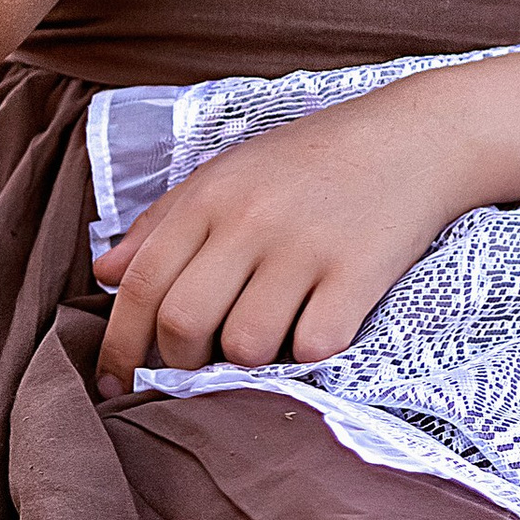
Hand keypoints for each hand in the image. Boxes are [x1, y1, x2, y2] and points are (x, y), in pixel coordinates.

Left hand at [94, 92, 473, 395]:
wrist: (415, 137)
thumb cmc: (311, 161)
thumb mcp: (229, 173)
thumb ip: (163, 222)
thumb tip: (104, 275)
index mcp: (211, 195)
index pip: (143, 283)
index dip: (119, 343)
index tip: (113, 382)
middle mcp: (251, 220)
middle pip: (184, 324)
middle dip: (181, 361)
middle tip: (200, 361)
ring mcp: (306, 247)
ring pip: (245, 346)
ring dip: (249, 359)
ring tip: (268, 333)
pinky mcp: (359, 272)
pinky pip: (312, 348)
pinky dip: (308, 354)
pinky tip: (318, 325)